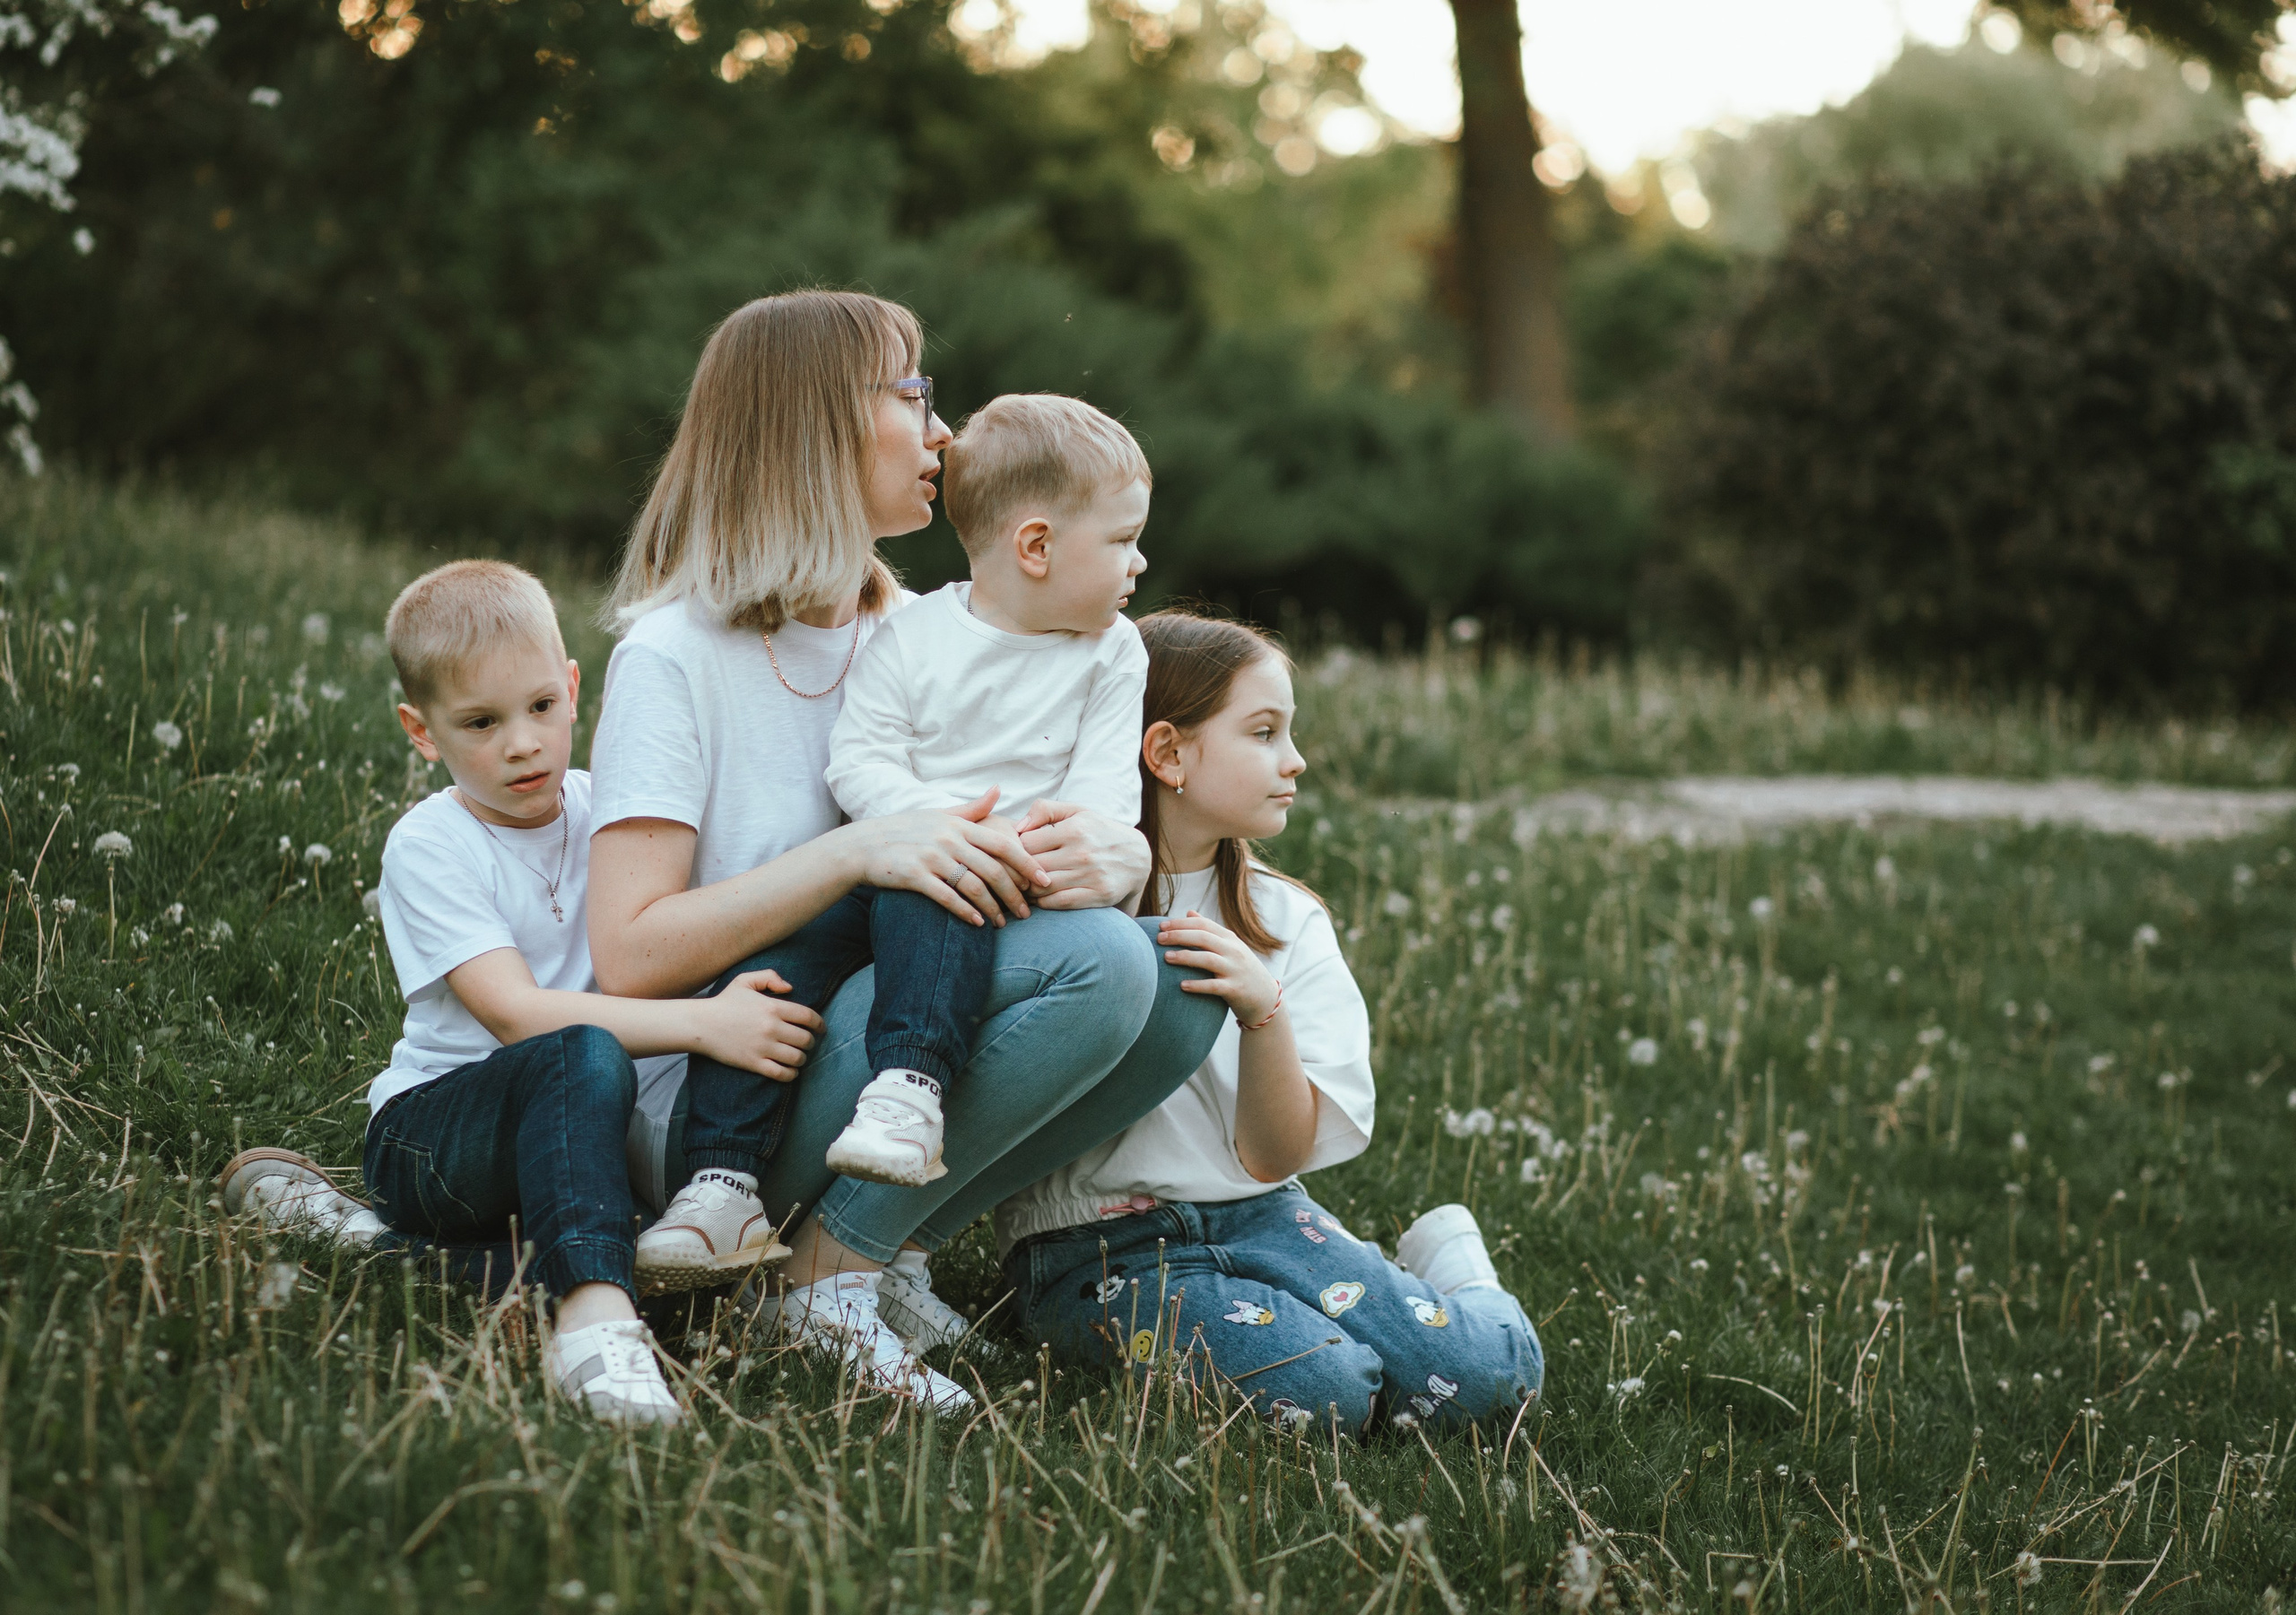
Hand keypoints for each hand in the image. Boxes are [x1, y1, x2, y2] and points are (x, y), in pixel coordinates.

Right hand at [692, 969, 823, 1080]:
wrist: (701, 1025)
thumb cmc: (724, 1002)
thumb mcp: (745, 981)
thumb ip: (770, 977)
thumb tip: (790, 988)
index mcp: (773, 1007)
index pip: (808, 1017)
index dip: (820, 1024)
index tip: (821, 1029)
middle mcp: (772, 1028)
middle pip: (806, 1039)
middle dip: (811, 1042)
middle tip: (807, 1043)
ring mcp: (763, 1047)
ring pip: (797, 1058)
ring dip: (802, 1058)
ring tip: (798, 1056)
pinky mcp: (754, 1063)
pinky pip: (782, 1074)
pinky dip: (791, 1074)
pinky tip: (790, 1070)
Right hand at [846, 789, 1047, 926]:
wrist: (863, 845)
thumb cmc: (905, 830)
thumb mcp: (939, 814)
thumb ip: (972, 808)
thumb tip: (998, 790)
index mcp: (959, 825)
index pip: (1003, 844)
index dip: (1027, 863)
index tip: (1044, 881)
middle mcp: (948, 839)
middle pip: (993, 869)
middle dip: (1014, 894)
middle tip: (1027, 912)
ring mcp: (931, 857)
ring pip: (974, 886)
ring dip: (993, 908)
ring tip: (1002, 923)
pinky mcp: (914, 875)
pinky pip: (948, 897)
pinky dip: (966, 911)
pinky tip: (978, 923)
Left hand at [1016, 801, 1150, 909]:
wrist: (1137, 857)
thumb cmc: (1098, 831)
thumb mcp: (1077, 812)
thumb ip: (1045, 809)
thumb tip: (1018, 827)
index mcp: (1075, 829)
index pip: (1027, 843)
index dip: (1017, 849)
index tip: (1017, 853)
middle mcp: (1083, 852)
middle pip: (1033, 866)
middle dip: (1019, 871)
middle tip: (1015, 874)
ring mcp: (1092, 875)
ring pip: (1043, 887)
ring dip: (1029, 889)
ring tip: (1025, 886)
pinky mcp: (1099, 895)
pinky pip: (1059, 902)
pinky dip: (1045, 902)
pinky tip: (1042, 897)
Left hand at [1156, 911, 1279, 1023]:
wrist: (1265, 997)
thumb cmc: (1241, 970)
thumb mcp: (1230, 946)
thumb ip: (1210, 930)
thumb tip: (1188, 912)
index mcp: (1230, 939)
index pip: (1203, 925)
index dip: (1181, 923)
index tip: (1161, 925)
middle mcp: (1233, 951)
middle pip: (1204, 938)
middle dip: (1179, 936)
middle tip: (1159, 938)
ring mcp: (1235, 970)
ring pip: (1208, 959)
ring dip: (1185, 957)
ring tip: (1166, 957)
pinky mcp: (1235, 989)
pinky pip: (1214, 986)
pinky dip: (1197, 985)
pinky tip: (1181, 985)